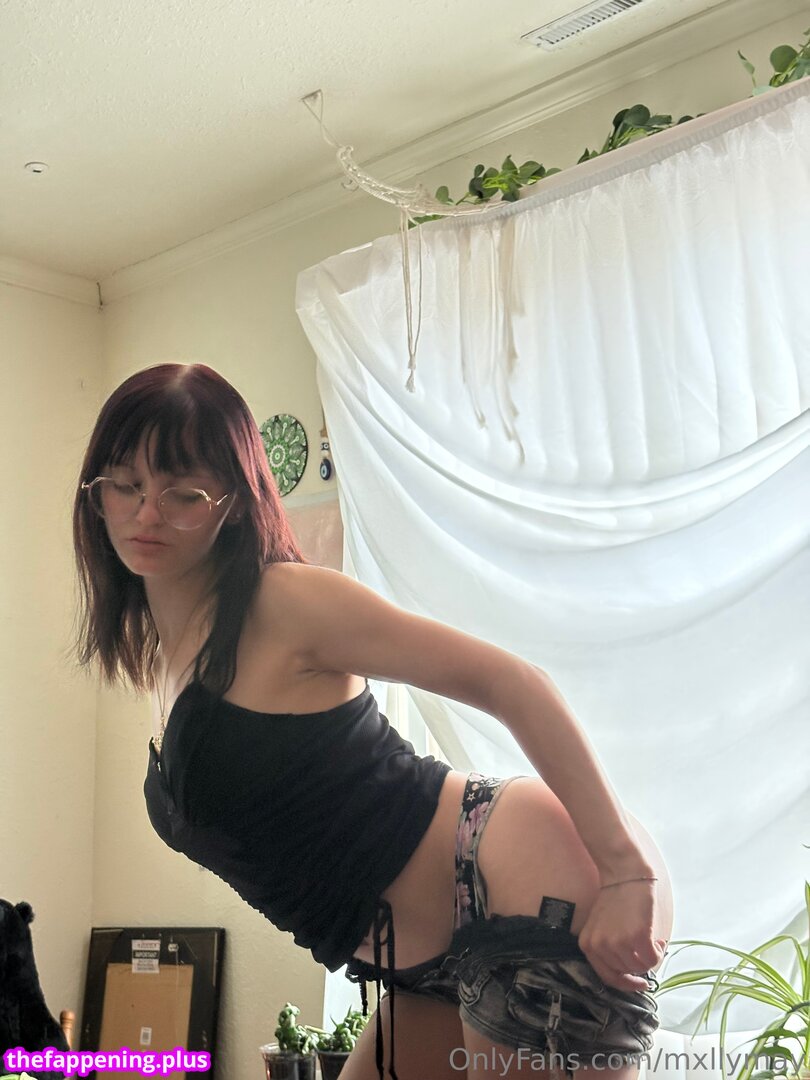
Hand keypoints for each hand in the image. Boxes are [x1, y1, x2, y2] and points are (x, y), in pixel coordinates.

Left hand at [577, 878, 666, 992]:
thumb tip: (629, 975)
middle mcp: (600, 946)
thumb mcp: (600, 927)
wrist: (625, 875)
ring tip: (652, 940)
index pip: (608, 977)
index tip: (639, 983)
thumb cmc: (615, 899)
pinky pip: (652, 959)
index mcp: (588, 945)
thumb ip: (607, 950)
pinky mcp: (637, 936)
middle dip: (640, 963)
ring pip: (640, 967)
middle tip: (647, 947)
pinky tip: (657, 940)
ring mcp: (618, 942)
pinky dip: (658, 952)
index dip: (626, 983)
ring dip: (650, 957)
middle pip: (627, 972)